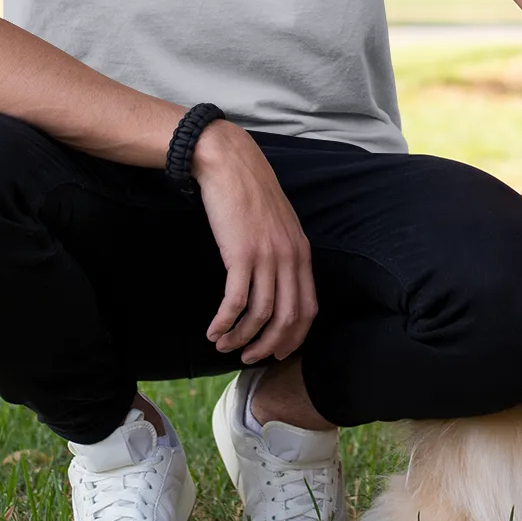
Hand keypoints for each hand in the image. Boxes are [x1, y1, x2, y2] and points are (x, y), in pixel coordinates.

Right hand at [193, 121, 317, 364]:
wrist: (230, 163)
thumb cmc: (250, 193)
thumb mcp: (279, 224)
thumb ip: (284, 253)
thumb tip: (278, 285)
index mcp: (302, 252)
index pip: (308, 308)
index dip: (294, 338)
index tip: (277, 352)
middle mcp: (289, 257)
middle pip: (287, 319)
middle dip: (268, 346)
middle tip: (248, 357)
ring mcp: (266, 256)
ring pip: (260, 315)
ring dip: (241, 337)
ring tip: (223, 345)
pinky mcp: (240, 254)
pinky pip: (235, 302)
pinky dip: (224, 322)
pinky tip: (213, 330)